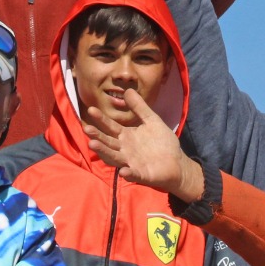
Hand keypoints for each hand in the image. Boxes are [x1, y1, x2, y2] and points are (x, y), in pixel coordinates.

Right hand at [83, 89, 202, 200]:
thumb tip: (128, 90)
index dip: (101, 119)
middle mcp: (125, 150)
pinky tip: (123, 171)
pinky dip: (128, 173)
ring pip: (114, 157)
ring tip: (93, 145)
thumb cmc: (162, 142)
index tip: (91, 109)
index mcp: (126, 136)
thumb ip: (140, 108)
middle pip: (108, 142)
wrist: (177, 162)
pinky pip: (133, 174)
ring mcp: (131, 163)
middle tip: (87, 128)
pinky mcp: (141, 175)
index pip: (110, 127)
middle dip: (97, 136)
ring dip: (104, 152)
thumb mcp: (151, 121)